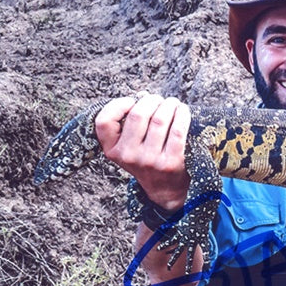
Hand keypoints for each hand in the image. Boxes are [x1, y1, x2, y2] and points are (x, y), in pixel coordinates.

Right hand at [95, 93, 190, 209]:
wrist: (165, 189)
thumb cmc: (147, 158)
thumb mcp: (129, 145)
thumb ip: (129, 121)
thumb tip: (144, 96)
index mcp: (113, 150)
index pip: (104, 121)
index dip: (118, 105)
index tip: (132, 101)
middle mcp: (128, 156)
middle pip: (137, 114)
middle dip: (151, 100)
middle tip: (159, 100)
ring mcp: (150, 160)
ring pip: (159, 119)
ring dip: (168, 105)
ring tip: (172, 104)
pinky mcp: (171, 162)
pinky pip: (177, 130)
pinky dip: (181, 115)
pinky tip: (182, 111)